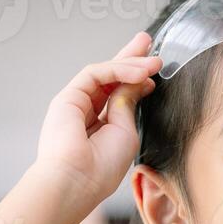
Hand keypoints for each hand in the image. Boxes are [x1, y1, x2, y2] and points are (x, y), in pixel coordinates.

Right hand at [32, 32, 160, 202]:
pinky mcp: (67, 97)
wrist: (76, 181)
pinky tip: (139, 73)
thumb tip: (139, 81)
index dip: (136, 78)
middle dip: (130, 57)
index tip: (155, 70)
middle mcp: (86, 111)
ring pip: (104, 73)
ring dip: (131, 63)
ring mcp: (75, 103)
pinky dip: (118, 70)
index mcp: (101, 125)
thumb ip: (129, 104)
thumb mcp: (126, 131)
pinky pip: (95, 74)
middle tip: (149, 41)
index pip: (119, 93)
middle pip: (110, 77)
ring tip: (155, 61)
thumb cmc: (102, 167)